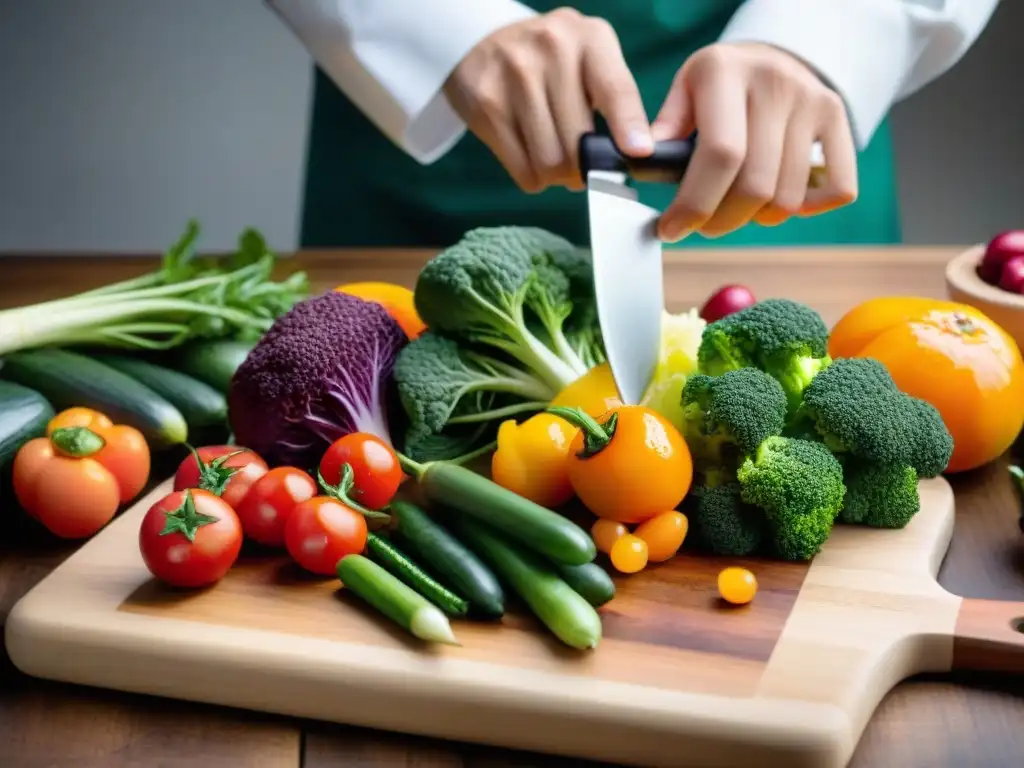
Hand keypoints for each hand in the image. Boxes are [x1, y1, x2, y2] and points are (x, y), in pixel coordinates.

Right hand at [443, 8, 651, 192]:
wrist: (486, 41)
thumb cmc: (553, 60)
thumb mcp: (591, 58)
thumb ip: (615, 98)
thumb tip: (630, 155)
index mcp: (590, 38)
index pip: (615, 88)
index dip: (628, 125)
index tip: (638, 153)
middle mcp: (552, 50)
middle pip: (578, 143)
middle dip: (584, 169)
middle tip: (581, 167)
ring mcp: (515, 76)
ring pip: (549, 162)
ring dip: (557, 176)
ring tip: (555, 159)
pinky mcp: (487, 104)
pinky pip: (522, 169)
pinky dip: (533, 177)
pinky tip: (531, 157)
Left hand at [652, 43, 858, 241]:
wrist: (768, 58)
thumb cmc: (718, 86)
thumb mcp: (684, 91)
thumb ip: (665, 127)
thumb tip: (644, 158)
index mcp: (725, 72)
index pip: (720, 155)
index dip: (695, 204)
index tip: (672, 229)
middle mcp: (774, 81)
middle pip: (754, 185)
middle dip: (721, 221)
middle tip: (702, 224)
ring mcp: (812, 99)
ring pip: (788, 198)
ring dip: (756, 218)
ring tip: (736, 204)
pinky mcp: (838, 117)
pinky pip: (836, 189)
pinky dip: (806, 210)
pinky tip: (776, 198)